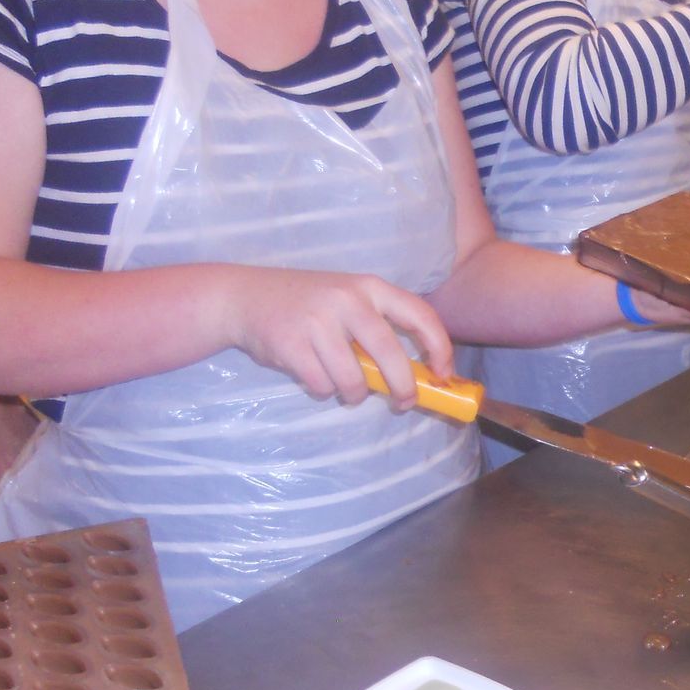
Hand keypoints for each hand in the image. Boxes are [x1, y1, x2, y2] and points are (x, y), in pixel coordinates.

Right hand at [225, 269, 451, 409]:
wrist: (245, 296)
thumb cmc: (307, 304)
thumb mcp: (347, 300)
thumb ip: (378, 327)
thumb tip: (418, 376)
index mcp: (369, 286)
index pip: (419, 314)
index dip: (439, 347)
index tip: (443, 374)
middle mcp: (347, 299)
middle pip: (389, 354)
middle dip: (403, 386)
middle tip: (404, 403)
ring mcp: (318, 321)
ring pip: (354, 379)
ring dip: (354, 393)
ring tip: (344, 385)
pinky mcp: (291, 344)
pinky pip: (322, 385)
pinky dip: (323, 390)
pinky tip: (313, 374)